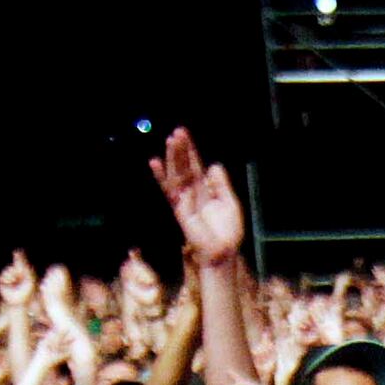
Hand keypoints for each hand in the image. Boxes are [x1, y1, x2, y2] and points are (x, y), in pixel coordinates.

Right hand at [147, 127, 245, 268]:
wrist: (223, 251)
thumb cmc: (228, 231)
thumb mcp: (229, 202)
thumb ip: (221, 184)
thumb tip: (213, 165)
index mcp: (206, 191)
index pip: (196, 167)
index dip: (191, 151)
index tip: (184, 134)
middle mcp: (193, 193)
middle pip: (184, 167)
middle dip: (180, 150)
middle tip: (177, 132)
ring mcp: (185, 200)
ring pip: (176, 174)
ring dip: (173, 157)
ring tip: (170, 140)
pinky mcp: (179, 208)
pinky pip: (169, 190)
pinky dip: (161, 176)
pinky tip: (155, 162)